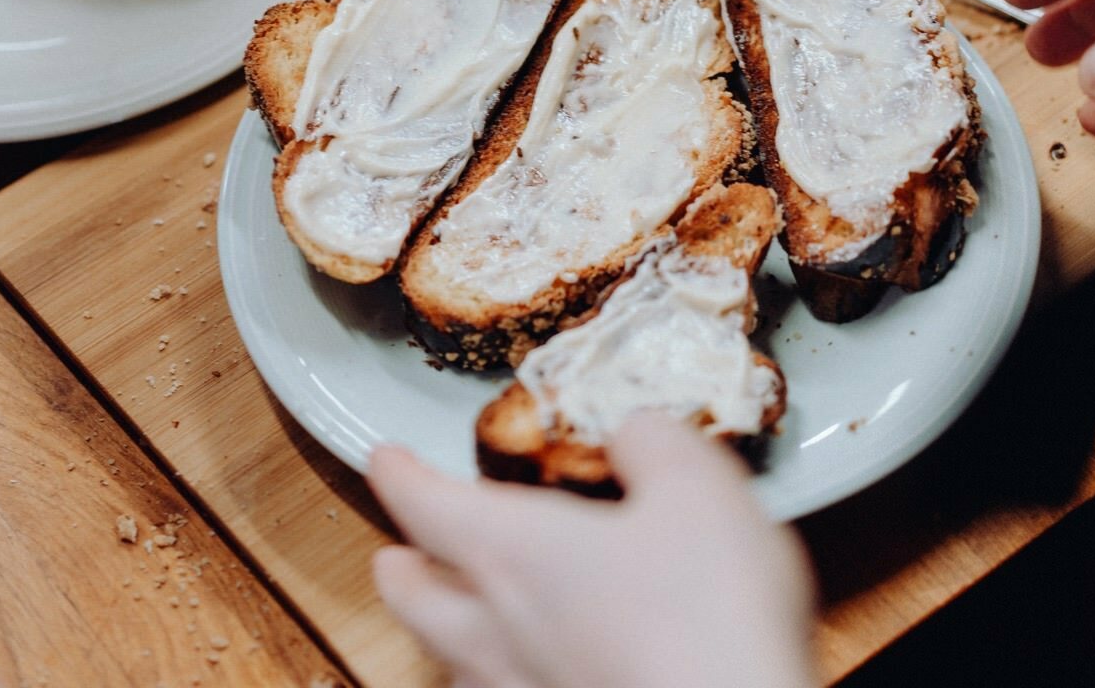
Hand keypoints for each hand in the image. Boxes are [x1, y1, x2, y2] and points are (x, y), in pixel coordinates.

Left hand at [366, 413, 816, 687]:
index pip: (424, 504)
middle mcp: (496, 628)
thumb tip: (634, 432)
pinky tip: (533, 677)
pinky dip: (498, 681)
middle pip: (412, 597)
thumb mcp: (699, 492)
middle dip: (401, 567)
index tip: (387, 459)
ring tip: (459, 618)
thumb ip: (655, 444)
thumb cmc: (707, 616)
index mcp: (512, 551)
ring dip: (443, 632)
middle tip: (400, 552)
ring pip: (450, 663)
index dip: (399, 475)